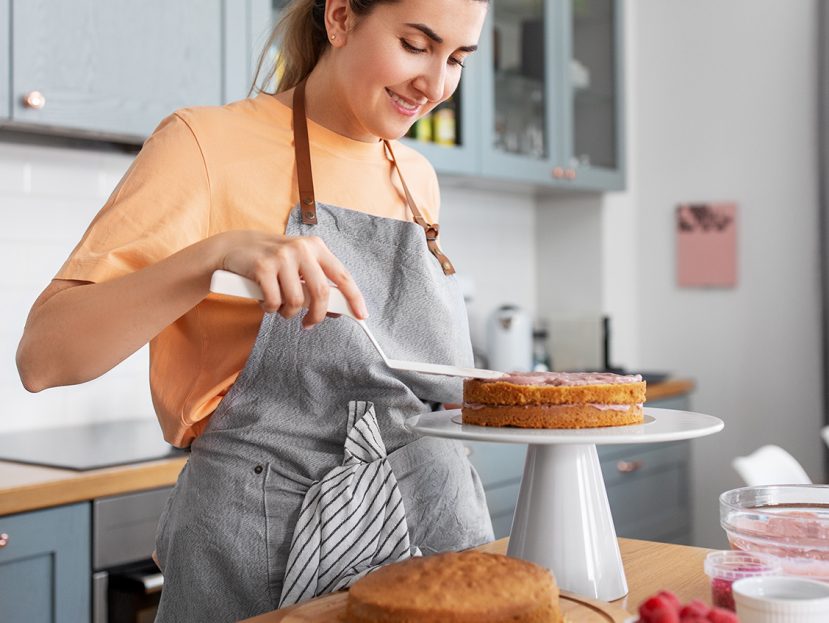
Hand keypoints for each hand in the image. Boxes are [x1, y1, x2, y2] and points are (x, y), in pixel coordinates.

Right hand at [217, 231, 367, 328]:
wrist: (235, 246)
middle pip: (321, 292)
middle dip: (317, 315)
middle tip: (310, 323)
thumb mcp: (299, 266)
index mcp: (316, 247)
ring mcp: (281, 256)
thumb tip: (337, 310)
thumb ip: (317, 284)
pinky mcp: (262, 267)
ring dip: (288, 313)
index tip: (362, 314)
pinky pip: (274, 302)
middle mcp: (302, 248)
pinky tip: (266, 301)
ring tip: (281, 307)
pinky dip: (271, 309)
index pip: (342, 275)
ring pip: (296, 301)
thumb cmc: (273, 260)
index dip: (354, 297)